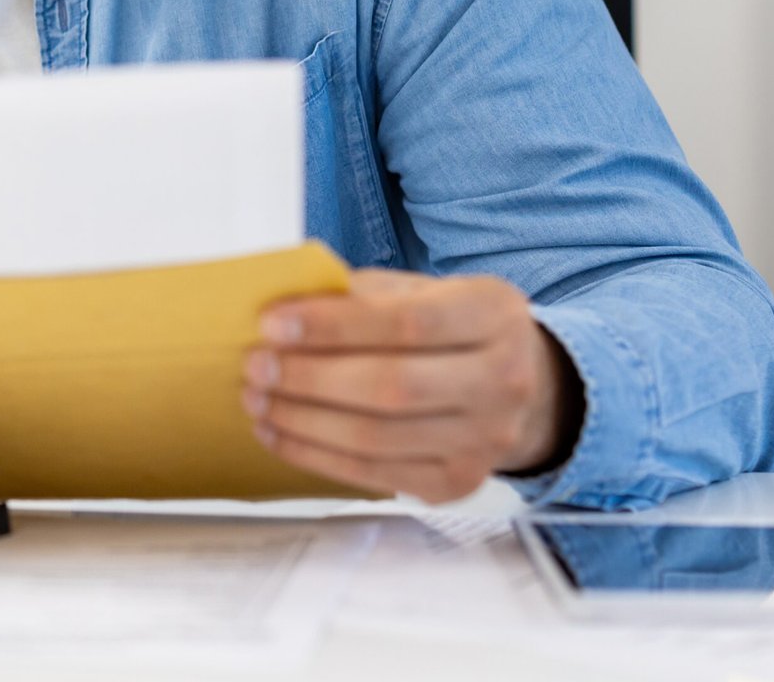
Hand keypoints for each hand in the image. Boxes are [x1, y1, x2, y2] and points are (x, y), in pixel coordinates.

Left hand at [242, 269, 579, 503]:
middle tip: (254, 365)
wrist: (519, 384)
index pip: (406, 322)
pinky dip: (316, 456)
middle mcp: (502, 382)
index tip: (271, 323)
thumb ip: (361, 294)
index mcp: (492, 314)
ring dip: (303, 421)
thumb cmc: (446, 324)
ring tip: (256, 400)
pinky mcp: (457, 485)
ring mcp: (484, 442)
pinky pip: (376, 475)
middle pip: (392, 387)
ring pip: (379, 439)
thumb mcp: (419, 288)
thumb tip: (282, 310)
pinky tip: (278, 433)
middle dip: (310, 378)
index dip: (333, 325)